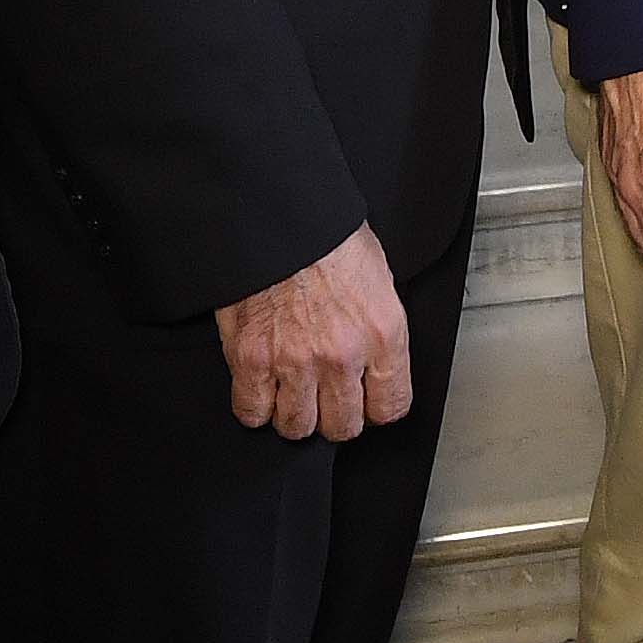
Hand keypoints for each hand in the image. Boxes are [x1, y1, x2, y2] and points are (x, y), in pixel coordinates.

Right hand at [213, 223, 415, 437]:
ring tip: (294, 394)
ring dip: (295, 415)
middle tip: (327, 398)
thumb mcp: (379, 278)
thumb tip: (376, 361)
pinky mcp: (251, 359)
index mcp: (382, 333)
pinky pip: (252, 412)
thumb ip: (379, 329)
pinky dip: (256, 407)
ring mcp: (294, 362)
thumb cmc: (328, 236)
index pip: (391, 407)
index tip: (367, 403)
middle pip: (343, 427)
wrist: (279, 214)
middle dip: (335, 416)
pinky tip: (262, 389)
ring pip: (297, 428)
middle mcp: (342, 355)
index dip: (377, 409)